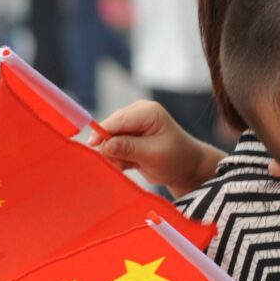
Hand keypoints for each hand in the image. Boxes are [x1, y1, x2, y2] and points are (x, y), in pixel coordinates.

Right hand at [89, 100, 222, 196]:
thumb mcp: (153, 154)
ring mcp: (132, 124)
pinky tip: (131, 164)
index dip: (103, 132)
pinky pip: (113, 147)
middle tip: (120, 165)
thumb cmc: (176, 159)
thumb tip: (104, 145)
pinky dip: (118, 158)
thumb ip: (128, 148)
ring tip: (131, 165)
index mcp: (147, 111)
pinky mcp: (129, 136)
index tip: (93, 145)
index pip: (118, 119)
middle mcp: (138, 113)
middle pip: (111, 128)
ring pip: (109, 139)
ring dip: (115, 155)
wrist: (187, 169)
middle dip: (111, 148)